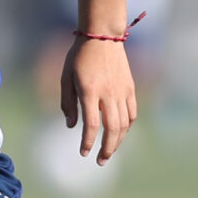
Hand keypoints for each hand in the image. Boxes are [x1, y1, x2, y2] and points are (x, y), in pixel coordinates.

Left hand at [59, 36, 138, 163]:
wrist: (103, 35)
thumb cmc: (80, 56)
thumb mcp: (66, 77)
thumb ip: (68, 103)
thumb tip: (72, 125)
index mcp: (90, 91)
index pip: (92, 124)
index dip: (88, 142)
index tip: (83, 152)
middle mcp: (108, 93)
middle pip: (112, 129)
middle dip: (106, 149)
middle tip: (100, 162)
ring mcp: (122, 91)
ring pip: (124, 124)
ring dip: (117, 142)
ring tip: (109, 152)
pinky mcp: (130, 88)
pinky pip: (131, 113)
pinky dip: (126, 127)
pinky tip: (119, 133)